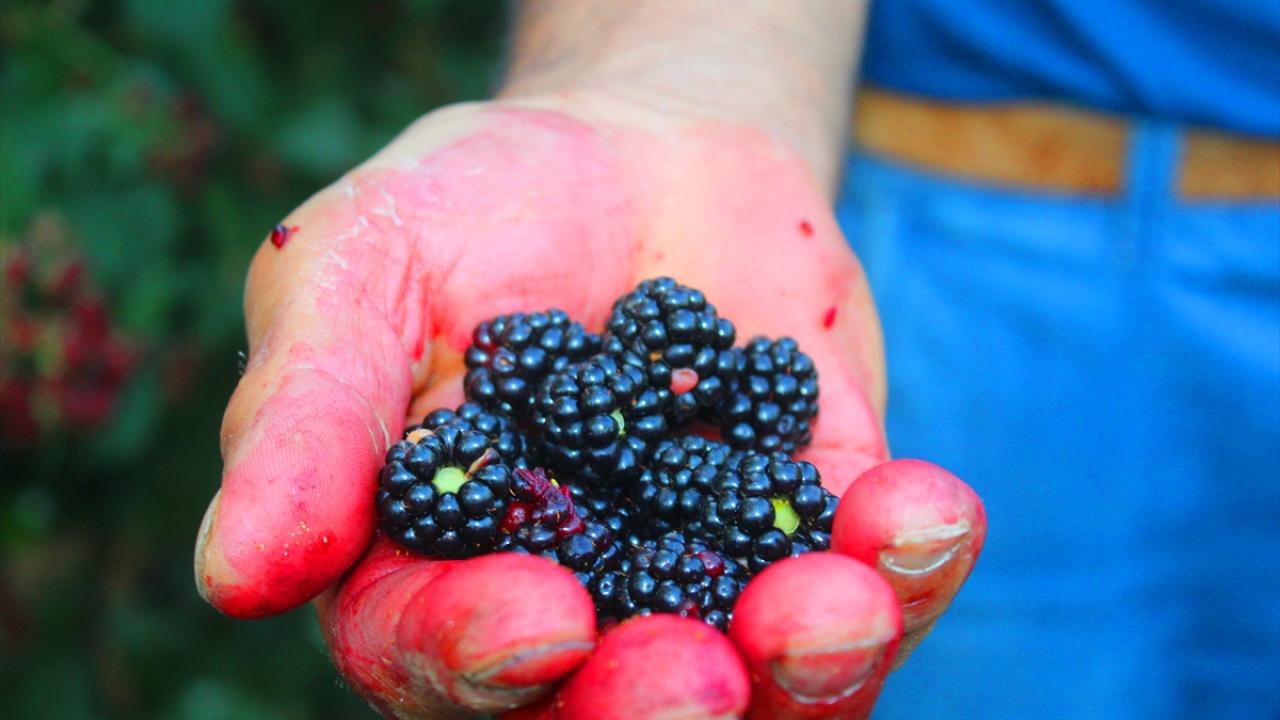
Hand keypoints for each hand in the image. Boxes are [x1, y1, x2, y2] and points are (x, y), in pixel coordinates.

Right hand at [194, 95, 985, 718]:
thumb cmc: (463, 210)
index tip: (533, 618)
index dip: (475, 653)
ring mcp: (710, 572)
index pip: (435, 654)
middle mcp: (578, 603)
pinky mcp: (817, 520)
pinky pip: (873, 569)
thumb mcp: (356, 274)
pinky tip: (920, 508)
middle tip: (694, 676)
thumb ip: (303, 419)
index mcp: (436, 568)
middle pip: (608, 703)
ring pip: (763, 673)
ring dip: (807, 655)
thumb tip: (236, 572)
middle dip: (653, 703)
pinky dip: (904, 554)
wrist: (625, 147)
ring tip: (836, 604)